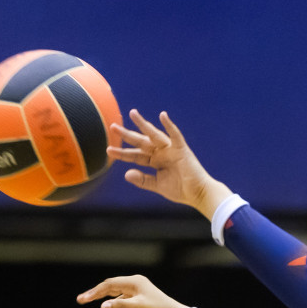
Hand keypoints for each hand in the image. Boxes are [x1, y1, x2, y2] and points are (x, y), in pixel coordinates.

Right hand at [77, 275, 189, 307]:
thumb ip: (119, 306)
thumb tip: (102, 307)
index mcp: (134, 282)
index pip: (109, 285)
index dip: (94, 292)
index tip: (82, 300)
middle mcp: (134, 286)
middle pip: (110, 292)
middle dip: (97, 300)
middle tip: (80, 301)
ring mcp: (137, 296)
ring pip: (117, 304)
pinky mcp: (140, 306)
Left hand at [107, 109, 234, 216]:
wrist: (197, 194)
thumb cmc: (180, 190)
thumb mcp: (157, 186)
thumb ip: (143, 180)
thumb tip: (126, 174)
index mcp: (154, 161)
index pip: (135, 155)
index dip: (122, 153)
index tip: (108, 150)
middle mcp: (160, 152)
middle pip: (141, 142)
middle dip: (127, 135)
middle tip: (113, 126)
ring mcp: (170, 149)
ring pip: (154, 135)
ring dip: (143, 124)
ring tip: (133, 113)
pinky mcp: (181, 149)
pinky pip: (175, 135)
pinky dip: (169, 125)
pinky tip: (163, 116)